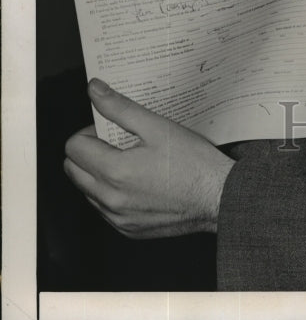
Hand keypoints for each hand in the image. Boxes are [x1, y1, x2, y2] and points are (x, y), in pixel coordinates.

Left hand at [64, 79, 234, 238]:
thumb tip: (95, 90)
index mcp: (114, 172)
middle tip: (118, 143)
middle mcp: (110, 200)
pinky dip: (114, 193)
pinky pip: (106, 210)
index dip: (90, 132)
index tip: (111, 129)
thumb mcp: (157, 126)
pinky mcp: (128, 230)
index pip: (73, 147)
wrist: (218, 197)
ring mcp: (118, 218)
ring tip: (132, 162)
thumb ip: (120, 108)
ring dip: (99, 173)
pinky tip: (140, 182)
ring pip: (87, 191)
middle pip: (73, 170)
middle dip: (89, 152)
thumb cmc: (193, 162)